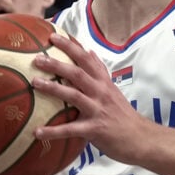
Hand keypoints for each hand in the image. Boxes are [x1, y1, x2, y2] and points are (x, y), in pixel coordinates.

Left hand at [31, 33, 145, 164]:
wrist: (140, 138)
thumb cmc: (122, 114)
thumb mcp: (113, 89)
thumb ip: (100, 71)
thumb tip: (89, 52)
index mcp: (103, 82)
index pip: (86, 58)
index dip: (69, 46)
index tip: (53, 36)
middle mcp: (100, 92)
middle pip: (77, 73)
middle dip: (56, 64)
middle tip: (37, 58)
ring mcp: (97, 110)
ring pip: (73, 95)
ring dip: (53, 88)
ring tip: (34, 83)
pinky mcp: (94, 129)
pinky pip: (70, 130)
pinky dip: (53, 131)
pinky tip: (37, 132)